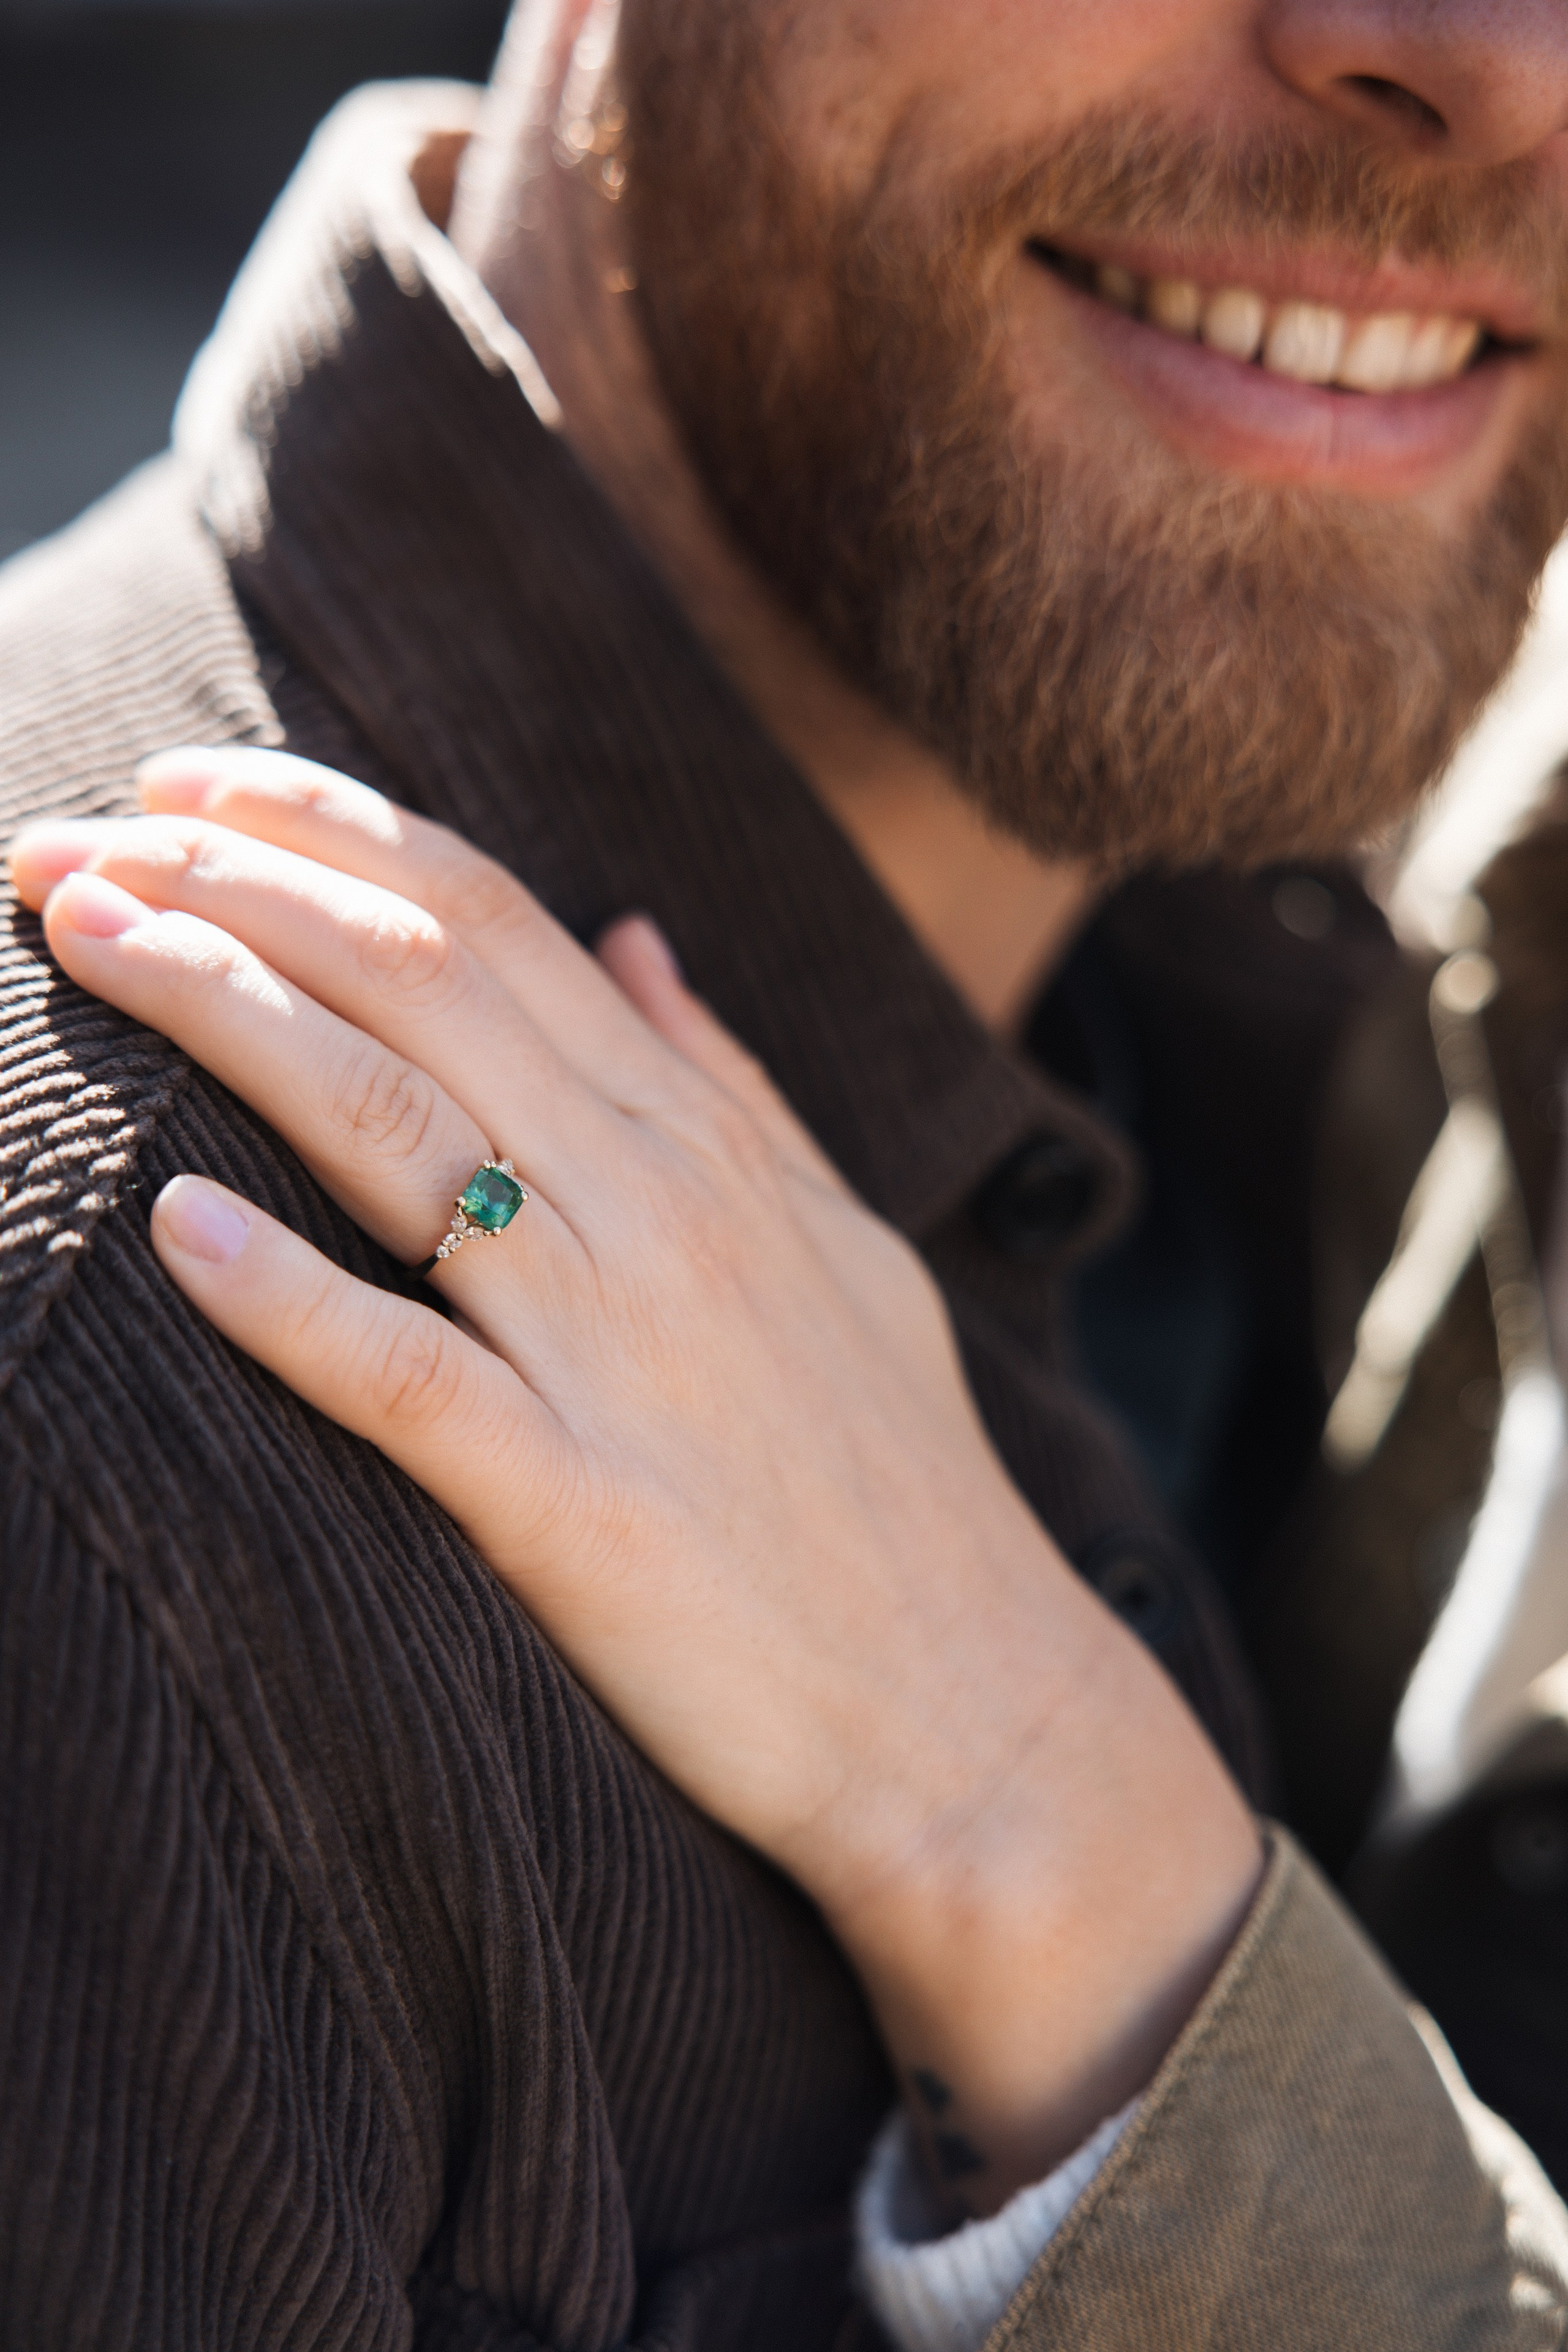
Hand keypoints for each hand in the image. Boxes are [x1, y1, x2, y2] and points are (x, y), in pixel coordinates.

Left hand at [12, 748, 1258, 2210]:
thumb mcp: (839, 1239)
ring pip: (395, 1133)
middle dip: (229, 883)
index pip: (491, 922)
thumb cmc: (899, 1477)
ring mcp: (619, 1354)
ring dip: (222, 1012)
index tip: (186, 786)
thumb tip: (635, 934)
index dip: (326, 832)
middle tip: (63, 840)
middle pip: (419, 985)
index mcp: (706, 1143)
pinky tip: (178, 1228)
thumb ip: (730, 1082)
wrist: (977, 1709)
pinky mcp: (580, 1510)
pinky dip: (291, 1301)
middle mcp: (659, 1211)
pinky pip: (414, 1381)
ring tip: (83, 937)